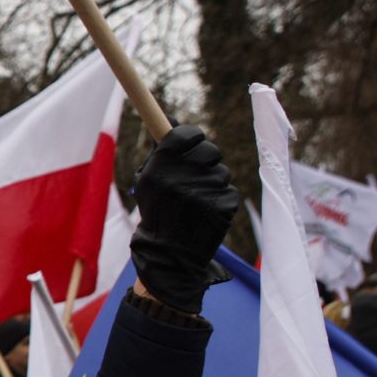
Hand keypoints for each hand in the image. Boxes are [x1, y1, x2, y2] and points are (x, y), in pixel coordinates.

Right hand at [128, 123, 237, 312]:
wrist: (168, 256)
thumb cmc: (157, 214)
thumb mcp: (147, 182)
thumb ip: (162, 153)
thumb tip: (172, 120)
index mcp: (159, 169)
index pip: (184, 134)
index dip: (192, 136)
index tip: (193, 141)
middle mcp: (181, 178)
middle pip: (208, 150)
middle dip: (206, 159)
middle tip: (197, 174)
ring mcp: (204, 192)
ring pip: (221, 173)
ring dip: (213, 184)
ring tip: (197, 202)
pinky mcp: (223, 206)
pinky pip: (228, 192)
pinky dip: (220, 201)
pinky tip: (206, 214)